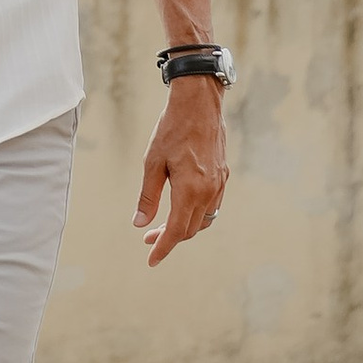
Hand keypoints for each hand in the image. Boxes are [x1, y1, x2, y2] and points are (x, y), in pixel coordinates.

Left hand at [133, 77, 226, 266]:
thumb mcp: (152, 163)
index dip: (163, 248)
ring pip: (203, 220)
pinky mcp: (223, 175)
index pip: (176, 231)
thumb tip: (139, 224)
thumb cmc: (172, 129)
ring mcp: (219, 184)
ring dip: (184, 227)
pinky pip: (211, 205)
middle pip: (190, 229)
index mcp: (190, 190)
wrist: (199, 103)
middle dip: (169, 238)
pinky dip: (196, 214)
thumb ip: (148, 196)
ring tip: (163, 226)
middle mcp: (209, 191)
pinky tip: (182, 207)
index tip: (151, 260)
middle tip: (148, 238)